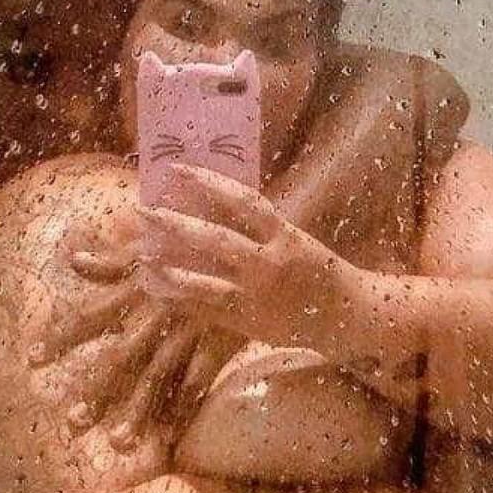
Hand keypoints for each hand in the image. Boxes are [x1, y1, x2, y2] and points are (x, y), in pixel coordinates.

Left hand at [27, 243, 206, 450]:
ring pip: (157, 376)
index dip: (59, 337)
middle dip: (96, 392)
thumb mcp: (151, 246)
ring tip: (117, 445)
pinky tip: (169, 437)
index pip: (88, 316)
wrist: (248, 237)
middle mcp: (155, 310)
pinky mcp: (220, 338)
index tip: (31, 361)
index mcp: (134, 288)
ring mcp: (188, 328)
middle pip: (120, 358)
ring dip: (137, 412)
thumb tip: (73, 262)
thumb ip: (111, 262)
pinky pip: (200, 379)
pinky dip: (185, 407)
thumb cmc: (193, 240)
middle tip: (72, 425)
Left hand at [136, 164, 362, 347]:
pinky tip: (156, 290)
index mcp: (285, 237)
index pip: (244, 201)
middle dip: (175, 225)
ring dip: (170, 270)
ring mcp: (256, 297)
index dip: (209, 182)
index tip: (178, 169)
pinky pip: (206, 310)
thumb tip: (216, 204)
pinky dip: (179, 299)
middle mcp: (269, 265)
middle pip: (215, 241)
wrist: (350, 318)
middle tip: (144, 211)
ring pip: (204, 282)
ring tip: (142, 257)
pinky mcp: (248, 323)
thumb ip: (260, 228)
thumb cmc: (320, 272)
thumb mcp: (296, 241)